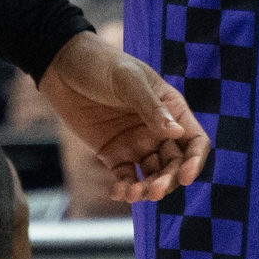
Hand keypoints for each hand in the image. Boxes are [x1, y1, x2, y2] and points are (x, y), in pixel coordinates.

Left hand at [37, 30, 210, 202]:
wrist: (63, 67)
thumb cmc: (102, 64)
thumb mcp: (128, 81)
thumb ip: (151, 107)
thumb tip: (178, 133)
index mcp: (171, 108)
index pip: (194, 140)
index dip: (195, 161)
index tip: (186, 177)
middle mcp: (158, 130)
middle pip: (174, 164)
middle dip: (168, 180)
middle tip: (155, 191)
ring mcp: (137, 144)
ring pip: (152, 175)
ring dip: (147, 188)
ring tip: (134, 194)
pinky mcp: (114, 154)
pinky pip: (126, 177)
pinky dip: (125, 188)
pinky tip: (119, 193)